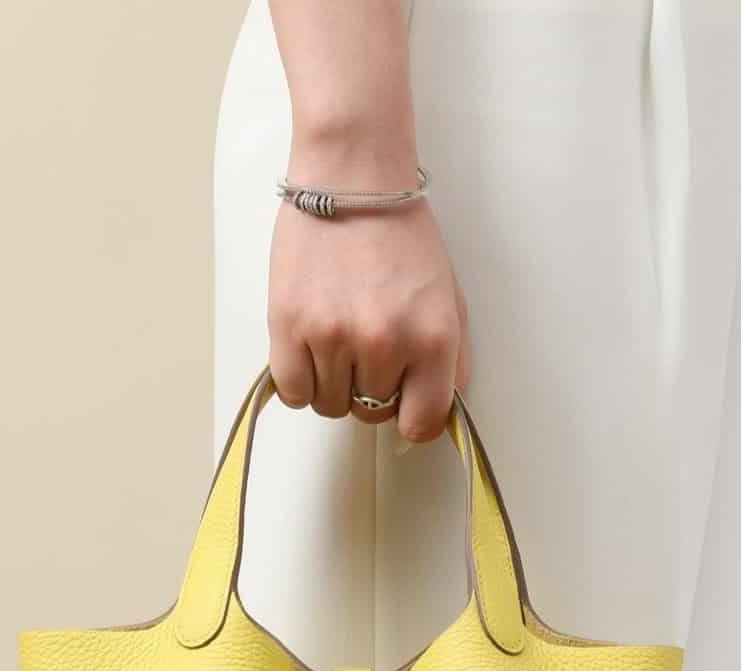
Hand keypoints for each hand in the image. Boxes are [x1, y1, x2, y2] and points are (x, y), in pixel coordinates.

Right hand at [266, 190, 470, 443]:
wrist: (351, 178)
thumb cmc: (400, 234)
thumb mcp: (448, 297)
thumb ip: (451, 361)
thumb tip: (435, 415)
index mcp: (433, 338)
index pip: (421, 423)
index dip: (409, 418)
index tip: (402, 404)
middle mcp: (385, 342)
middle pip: (371, 412)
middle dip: (370, 389)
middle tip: (367, 346)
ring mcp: (334, 336)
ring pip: (330, 405)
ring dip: (334, 383)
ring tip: (338, 338)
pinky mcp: (290, 326)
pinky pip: (294, 392)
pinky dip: (301, 380)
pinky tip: (311, 349)